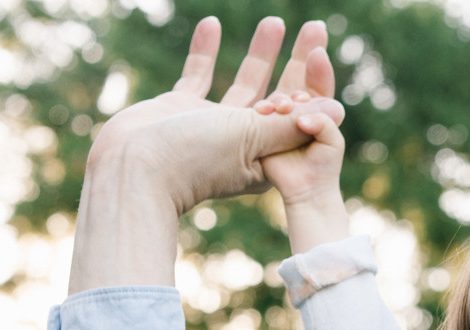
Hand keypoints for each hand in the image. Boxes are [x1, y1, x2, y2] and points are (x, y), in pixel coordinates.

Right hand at [87, 16, 343, 215]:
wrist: (132, 168)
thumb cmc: (195, 157)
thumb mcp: (251, 138)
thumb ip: (290, 123)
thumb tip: (337, 110)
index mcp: (268, 156)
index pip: (302, 117)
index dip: (315, 87)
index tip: (320, 55)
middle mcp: (245, 143)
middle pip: (280, 96)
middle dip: (297, 62)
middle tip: (316, 28)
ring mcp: (213, 126)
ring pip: (245, 84)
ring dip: (260, 53)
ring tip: (275, 21)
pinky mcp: (181, 111)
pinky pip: (198, 77)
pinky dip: (205, 52)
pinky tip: (212, 24)